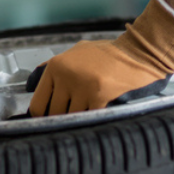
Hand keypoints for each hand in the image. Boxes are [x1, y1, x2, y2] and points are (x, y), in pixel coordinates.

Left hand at [28, 0, 173, 115]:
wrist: (139, 52)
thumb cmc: (110, 54)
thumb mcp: (77, 52)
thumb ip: (55, 68)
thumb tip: (33, 84)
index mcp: (56, 66)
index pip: (38, 103)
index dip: (43, 116)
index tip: (49, 120)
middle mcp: (65, 75)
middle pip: (54, 114)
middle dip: (63, 119)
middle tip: (72, 117)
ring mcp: (81, 86)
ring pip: (72, 117)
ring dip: (80, 118)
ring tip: (89, 111)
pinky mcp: (99, 95)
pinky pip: (89, 117)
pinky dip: (94, 117)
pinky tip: (100, 111)